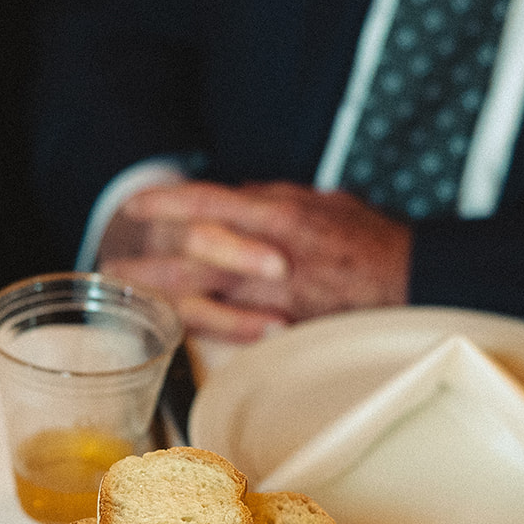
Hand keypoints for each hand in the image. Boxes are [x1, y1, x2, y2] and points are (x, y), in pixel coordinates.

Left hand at [97, 179, 411, 340]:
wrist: (413, 281)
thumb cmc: (368, 238)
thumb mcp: (318, 200)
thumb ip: (272, 198)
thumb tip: (236, 196)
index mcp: (276, 212)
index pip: (207, 202)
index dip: (166, 202)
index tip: (135, 206)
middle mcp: (268, 252)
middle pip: (190, 255)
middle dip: (146, 261)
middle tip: (110, 265)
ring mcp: (273, 293)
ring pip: (203, 296)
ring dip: (159, 298)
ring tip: (128, 300)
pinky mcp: (283, 325)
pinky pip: (231, 327)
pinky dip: (199, 324)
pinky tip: (174, 323)